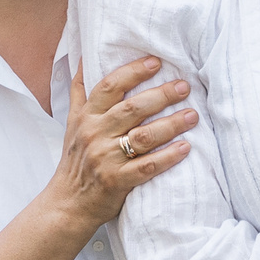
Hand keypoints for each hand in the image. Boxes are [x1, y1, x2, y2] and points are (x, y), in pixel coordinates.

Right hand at [50, 57, 195, 227]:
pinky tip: (186, 148)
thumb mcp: (72, 122)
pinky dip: (168, 157)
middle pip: (132, 109)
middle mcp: (95, 134)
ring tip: (193, 115)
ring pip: (143, 136)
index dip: (133, 72)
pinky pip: (148, 166)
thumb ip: (80, 90)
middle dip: (161, 95)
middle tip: (185, 86)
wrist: (67, 203)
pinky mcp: (117, 181)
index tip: (156, 62)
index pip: (110, 87)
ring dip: (171, 124)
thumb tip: (85, 56)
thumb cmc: (75, 160)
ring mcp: (106, 158)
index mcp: (87, 116)